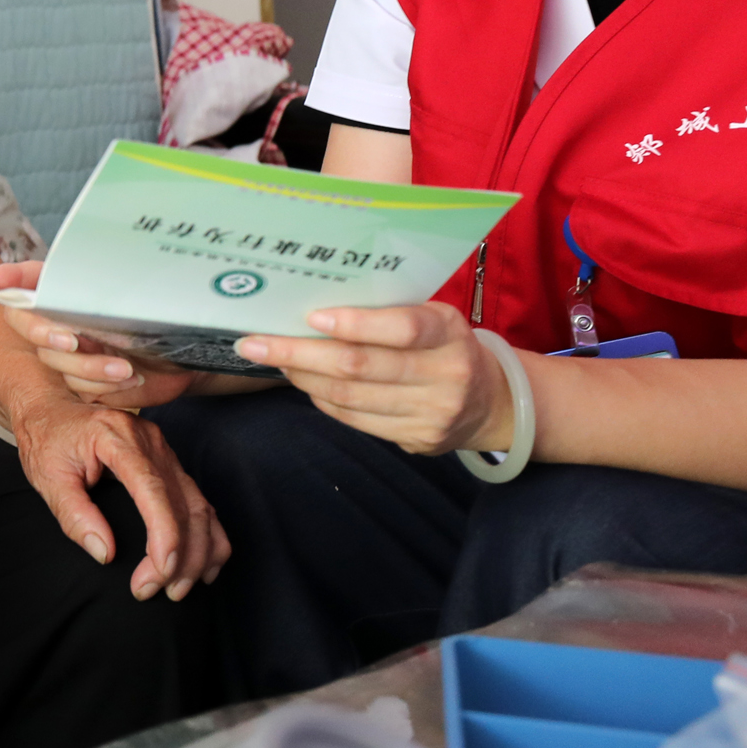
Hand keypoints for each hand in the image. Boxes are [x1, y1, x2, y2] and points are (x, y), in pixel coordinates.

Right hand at [0, 262, 205, 407]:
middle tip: (74, 341)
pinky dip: (106, 388)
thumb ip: (92, 278)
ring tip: (126, 369)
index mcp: (68, 293)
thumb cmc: (164, 314)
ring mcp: (73, 355)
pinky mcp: (88, 385)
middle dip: (47, 333)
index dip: (8, 281)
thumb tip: (48, 269)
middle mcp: (64, 322)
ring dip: (90, 368)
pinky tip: (132, 380)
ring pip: (56, 364)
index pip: (23, 282)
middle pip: (30, 327)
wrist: (194, 354)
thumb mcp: (134, 290)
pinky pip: (80, 389)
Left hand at [7, 392, 229, 600]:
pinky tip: (204, 565)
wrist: (52, 406)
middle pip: (185, 504)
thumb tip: (105, 553)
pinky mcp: (170, 463)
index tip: (161, 570)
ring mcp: (165, 451)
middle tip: (157, 591)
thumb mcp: (46, 476)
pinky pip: (200, 502)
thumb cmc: (46, 438)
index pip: (152, 489)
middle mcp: (150, 441)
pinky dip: (209, 536)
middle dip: (180, 556)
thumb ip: (74, 514)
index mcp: (117, 437)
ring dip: (198, 552)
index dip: (164, 533)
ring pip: (200, 507)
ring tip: (178, 589)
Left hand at [239, 301, 510, 454]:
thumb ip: (389, 311)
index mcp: (449, 333)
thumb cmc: (445, 346)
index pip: (402, 328)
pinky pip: (356, 420)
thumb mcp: (434, 318)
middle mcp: (446, 374)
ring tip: (271, 359)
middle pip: (361, 366)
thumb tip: (313, 308)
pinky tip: (304, 383)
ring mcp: (433, 412)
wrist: (492, 401)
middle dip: (299, 353)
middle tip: (254, 342)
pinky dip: (323, 400)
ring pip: (351, 397)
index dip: (355, 323)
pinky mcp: (419, 439)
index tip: (311, 316)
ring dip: (303, 377)